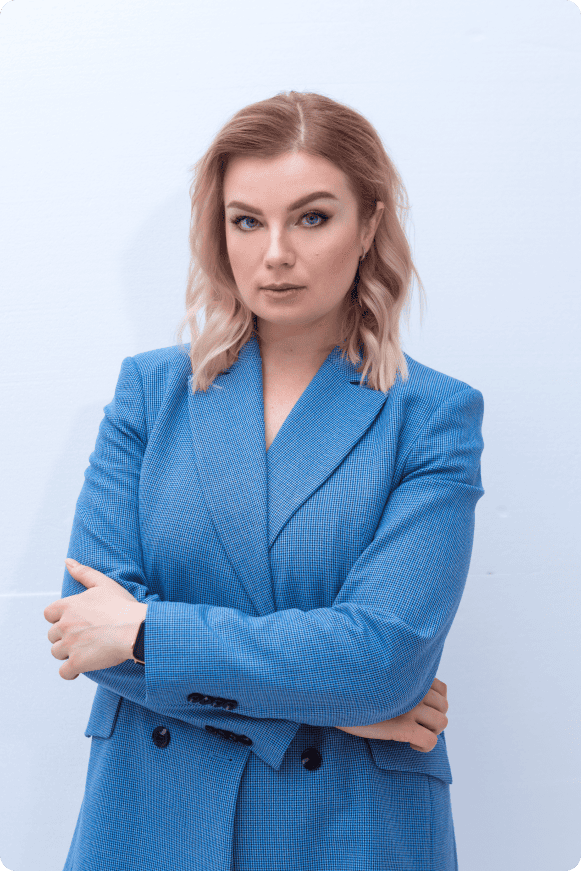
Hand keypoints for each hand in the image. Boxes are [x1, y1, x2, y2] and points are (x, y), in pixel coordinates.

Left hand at [44, 559, 147, 680]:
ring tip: (86, 650)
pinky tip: (83, 667)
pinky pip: (64, 672)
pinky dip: (71, 671)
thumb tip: (67, 561)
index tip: (74, 621)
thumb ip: (83, 572)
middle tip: (84, 636)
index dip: (60, 618)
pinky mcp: (77, 662)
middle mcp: (65, 625)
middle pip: (52, 635)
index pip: (49, 614)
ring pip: (57, 652)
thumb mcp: (104, 583)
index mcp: (68, 606)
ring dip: (68, 653)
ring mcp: (69, 645)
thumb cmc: (123, 606)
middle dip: (65, 637)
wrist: (136, 629)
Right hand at [336, 678, 448, 752]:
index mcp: (409, 675)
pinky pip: (430, 741)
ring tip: (414, 734)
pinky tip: (411, 744)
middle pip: (444, 707)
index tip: (420, 709)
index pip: (441, 688)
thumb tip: (406, 687)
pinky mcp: (403, 727)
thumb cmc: (350, 685)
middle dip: (434, 718)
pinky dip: (424, 746)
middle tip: (416, 724)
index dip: (435, 702)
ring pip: (441, 722)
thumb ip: (395, 679)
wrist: (332, 692)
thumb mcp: (376, 675)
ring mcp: (409, 708)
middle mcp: (413, 689)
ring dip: (431, 731)